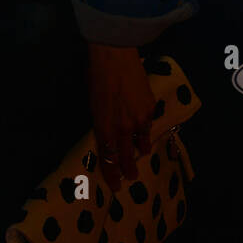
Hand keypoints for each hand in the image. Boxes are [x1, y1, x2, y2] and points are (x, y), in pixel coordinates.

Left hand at [87, 43, 156, 191]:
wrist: (114, 56)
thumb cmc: (95, 75)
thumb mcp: (92, 102)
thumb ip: (100, 120)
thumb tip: (106, 130)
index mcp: (103, 127)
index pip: (108, 158)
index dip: (112, 174)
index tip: (115, 186)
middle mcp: (122, 128)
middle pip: (127, 156)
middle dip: (128, 169)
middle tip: (131, 177)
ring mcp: (139, 120)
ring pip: (142, 142)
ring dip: (141, 149)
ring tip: (141, 153)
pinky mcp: (150, 108)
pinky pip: (148, 125)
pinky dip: (146, 129)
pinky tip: (146, 129)